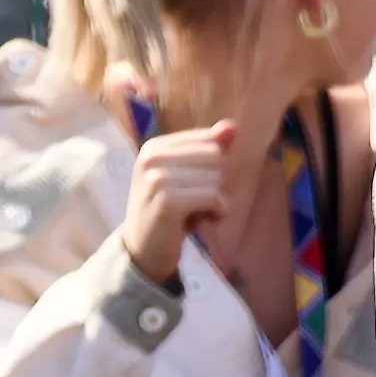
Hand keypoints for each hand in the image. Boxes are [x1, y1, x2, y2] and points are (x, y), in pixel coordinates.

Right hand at [121, 117, 236, 284]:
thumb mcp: (188, 176)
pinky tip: (205, 221)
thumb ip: (210, 148)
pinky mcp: (167, 201)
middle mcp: (152, 157)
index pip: (210, 140)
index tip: (195, 186)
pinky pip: (214, 197)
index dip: (214, 167)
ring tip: (197, 213)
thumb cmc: (169, 211)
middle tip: (196, 202)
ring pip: (216, 178)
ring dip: (217, 201)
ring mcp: (157, 178)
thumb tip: (232, 126)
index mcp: (156, 146)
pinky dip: (218, 212)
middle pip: (216, 157)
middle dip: (216, 183)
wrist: (143, 250)